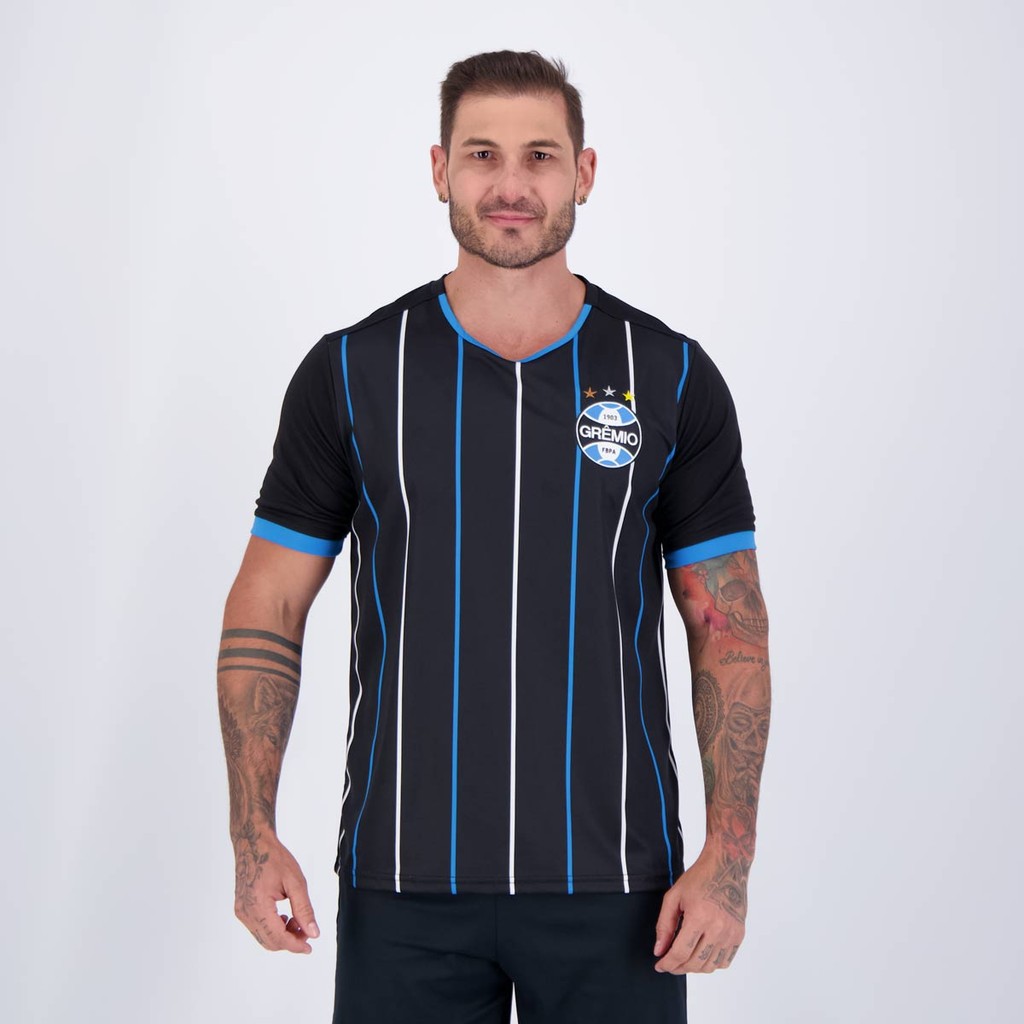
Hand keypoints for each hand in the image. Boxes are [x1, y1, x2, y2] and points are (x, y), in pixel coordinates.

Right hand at [233, 829, 320, 953]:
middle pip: (270, 942)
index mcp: (258, 906)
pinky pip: (258, 928)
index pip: (278, 938)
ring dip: (282, 935)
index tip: (309, 947)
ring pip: (264, 937)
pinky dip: (273, 928)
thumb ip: (304, 909)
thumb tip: (312, 932)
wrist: (253, 844)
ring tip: (298, 920)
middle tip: (307, 931)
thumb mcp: (295, 882)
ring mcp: (242, 911)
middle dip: (290, 941)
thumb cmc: (273, 858)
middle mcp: (246, 912)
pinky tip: (285, 917)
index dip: (295, 945)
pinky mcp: (242, 909)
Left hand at [651, 851, 745, 973]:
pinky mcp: (739, 935)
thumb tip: (659, 950)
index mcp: (699, 917)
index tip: (660, 965)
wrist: (727, 866)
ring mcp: (731, 933)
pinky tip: (701, 955)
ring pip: (710, 966)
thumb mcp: (674, 897)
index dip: (667, 963)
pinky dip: (711, 964)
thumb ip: (664, 925)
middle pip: (695, 963)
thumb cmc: (699, 878)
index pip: (680, 953)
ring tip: (684, 959)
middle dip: (678, 968)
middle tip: (669, 964)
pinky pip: (724, 961)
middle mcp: (718, 928)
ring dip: (694, 968)